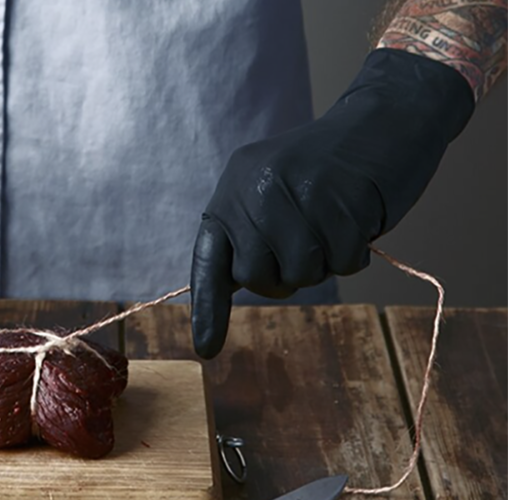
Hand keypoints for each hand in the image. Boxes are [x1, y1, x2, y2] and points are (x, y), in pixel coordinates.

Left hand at [190, 49, 473, 358]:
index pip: (210, 258)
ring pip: (302, 274)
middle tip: (310, 241)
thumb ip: (250, 234)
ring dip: (324, 262)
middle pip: (258, 277)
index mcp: (233, 189)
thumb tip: (228, 286)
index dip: (208, 307)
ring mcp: (297, 193)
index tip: (206, 348)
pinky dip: (356, 251)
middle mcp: (256, 188)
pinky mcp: (341, 200)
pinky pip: (343, 262)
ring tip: (334, 223)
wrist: (385, 117)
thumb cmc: (327, 169)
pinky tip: (358, 215)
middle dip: (286, 275)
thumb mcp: (272, 190)